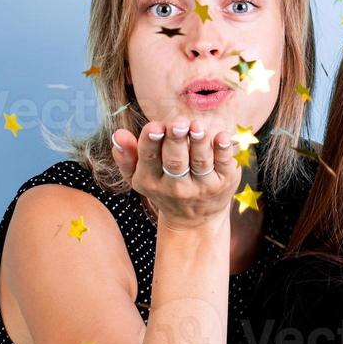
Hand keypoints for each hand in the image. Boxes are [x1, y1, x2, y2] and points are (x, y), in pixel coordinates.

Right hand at [111, 119, 240, 229]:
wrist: (194, 220)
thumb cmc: (163, 187)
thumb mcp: (139, 176)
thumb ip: (127, 155)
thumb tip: (118, 134)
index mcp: (150, 181)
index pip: (149, 158)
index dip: (152, 142)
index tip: (155, 126)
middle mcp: (176, 187)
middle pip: (175, 161)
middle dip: (176, 141)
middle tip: (179, 123)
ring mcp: (202, 187)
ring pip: (200, 162)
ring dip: (199, 143)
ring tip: (197, 126)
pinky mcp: (223, 184)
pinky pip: (224, 165)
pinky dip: (224, 151)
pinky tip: (222, 136)